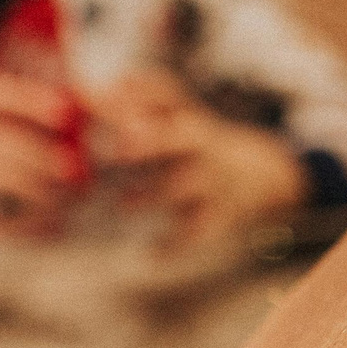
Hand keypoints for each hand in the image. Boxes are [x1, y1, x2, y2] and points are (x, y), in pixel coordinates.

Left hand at [86, 69, 306, 247]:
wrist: (261, 172)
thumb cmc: (197, 143)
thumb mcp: (177, 117)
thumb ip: (134, 106)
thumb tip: (85, 94)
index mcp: (187, 115)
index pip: (167, 94)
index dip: (140, 93)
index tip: (108, 93)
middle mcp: (202, 143)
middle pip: (182, 136)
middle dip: (154, 140)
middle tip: (119, 147)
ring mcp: (213, 177)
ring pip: (185, 184)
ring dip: (152, 195)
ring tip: (122, 206)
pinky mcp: (221, 212)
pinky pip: (199, 229)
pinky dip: (176, 244)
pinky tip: (150, 254)